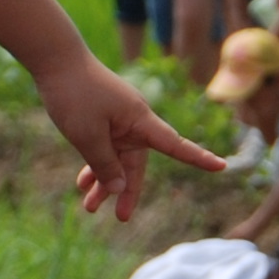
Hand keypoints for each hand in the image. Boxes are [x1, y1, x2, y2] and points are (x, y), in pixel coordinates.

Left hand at [34, 52, 221, 220]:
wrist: (55, 60)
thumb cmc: (74, 94)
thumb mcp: (87, 136)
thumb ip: (104, 164)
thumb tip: (119, 188)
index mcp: (140, 121)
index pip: (176, 145)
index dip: (199, 158)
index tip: (222, 167)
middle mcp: (134, 123)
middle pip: (137, 164)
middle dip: (127, 191)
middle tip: (121, 218)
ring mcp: (117, 122)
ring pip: (116, 160)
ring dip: (103, 182)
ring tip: (88, 207)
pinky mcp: (102, 120)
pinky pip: (104, 149)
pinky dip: (94, 165)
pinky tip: (82, 183)